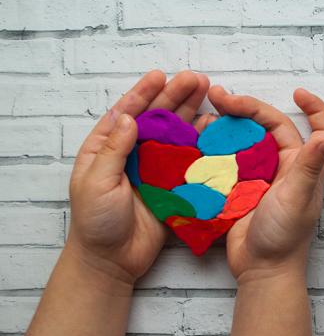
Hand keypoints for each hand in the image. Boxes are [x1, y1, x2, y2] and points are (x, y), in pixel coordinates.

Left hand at [67, 70, 209, 282]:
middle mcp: (134, 153)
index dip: (145, 93)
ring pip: (177, 135)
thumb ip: (113, 150)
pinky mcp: (173, 186)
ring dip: (192, 114)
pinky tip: (216, 130)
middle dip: (176, 96)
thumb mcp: (96, 182)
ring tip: (211, 96)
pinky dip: (203, 145)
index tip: (161, 75)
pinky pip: (190, 161)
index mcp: (107, 147)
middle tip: (196, 79)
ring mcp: (155, 169)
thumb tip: (128, 116)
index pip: (128, 112)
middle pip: (158, 118)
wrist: (113, 260)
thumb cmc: (95, 222)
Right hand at [204, 86, 323, 282]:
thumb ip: (310, 167)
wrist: (260, 270)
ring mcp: (260, 178)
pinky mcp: (239, 189)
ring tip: (204, 115)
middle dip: (246, 108)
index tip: (298, 92)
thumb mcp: (298, 198)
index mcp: (303, 166)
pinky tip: (196, 140)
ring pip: (244, 140)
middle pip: (269, 126)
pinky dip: (214, 148)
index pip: (317, 128)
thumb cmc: (285, 237)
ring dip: (227, 126)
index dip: (313, 108)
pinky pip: (227, 161)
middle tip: (219, 97)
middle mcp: (284, 167)